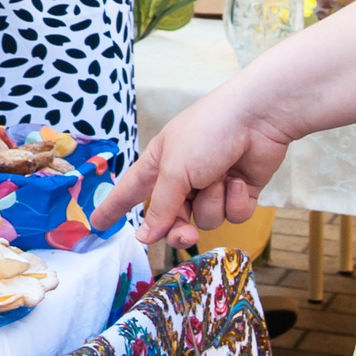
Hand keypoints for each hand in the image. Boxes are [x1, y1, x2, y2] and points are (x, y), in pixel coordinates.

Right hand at [90, 86, 295, 246]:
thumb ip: (160, 208)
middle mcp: (183, 178)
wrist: (257, 118)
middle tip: (185, 235)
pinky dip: (236, 201)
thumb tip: (144, 237)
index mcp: (159, 164)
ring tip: (220, 176)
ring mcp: (212, 186)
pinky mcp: (238, 192)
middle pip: (171, 220)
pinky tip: (239, 179)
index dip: (113, 208)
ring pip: (205, 220)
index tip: (98, 225)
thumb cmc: (208, 133)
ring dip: (213, 202)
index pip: (129, 191)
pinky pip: (233, 215)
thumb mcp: (175, 170)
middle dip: (179, 229)